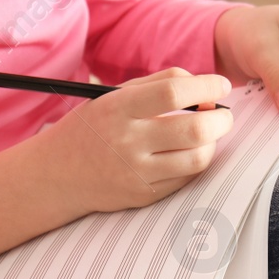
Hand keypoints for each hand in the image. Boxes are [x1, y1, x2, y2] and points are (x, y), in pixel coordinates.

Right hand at [36, 67, 233, 214]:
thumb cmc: (94, 127)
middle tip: (222, 113)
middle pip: (194, 129)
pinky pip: (187, 178)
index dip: (207, 86)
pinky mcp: (144, 195)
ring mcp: (136, 172)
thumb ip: (160, 83)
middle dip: (221, 119)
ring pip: (197, 158)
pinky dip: (197, 161)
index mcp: (118, 108)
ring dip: (213, 143)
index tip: (222, 85)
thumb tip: (206, 86)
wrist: (56, 174)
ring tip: (208, 133)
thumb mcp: (114, 95)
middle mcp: (127, 141)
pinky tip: (190, 151)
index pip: (174, 92)